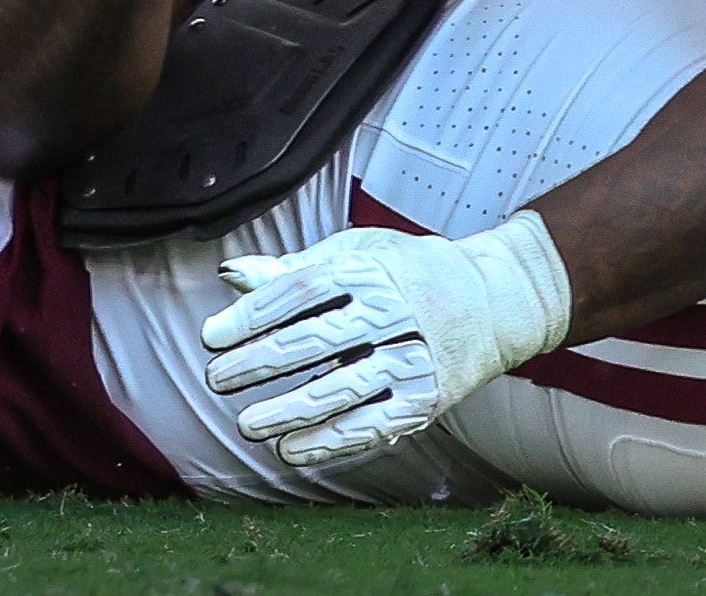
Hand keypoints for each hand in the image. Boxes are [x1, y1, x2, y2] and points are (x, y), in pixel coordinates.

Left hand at [202, 211, 570, 467]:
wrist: (494, 301)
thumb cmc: (408, 273)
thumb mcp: (356, 255)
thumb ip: (294, 270)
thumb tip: (230, 274)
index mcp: (369, 271)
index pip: (301, 291)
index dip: (253, 314)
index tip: (211, 336)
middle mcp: (392, 313)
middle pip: (316, 340)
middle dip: (259, 363)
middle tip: (216, 379)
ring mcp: (411, 360)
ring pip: (341, 390)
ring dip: (289, 411)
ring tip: (248, 424)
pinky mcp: (425, 400)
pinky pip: (371, 426)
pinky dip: (329, 442)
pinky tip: (291, 451)